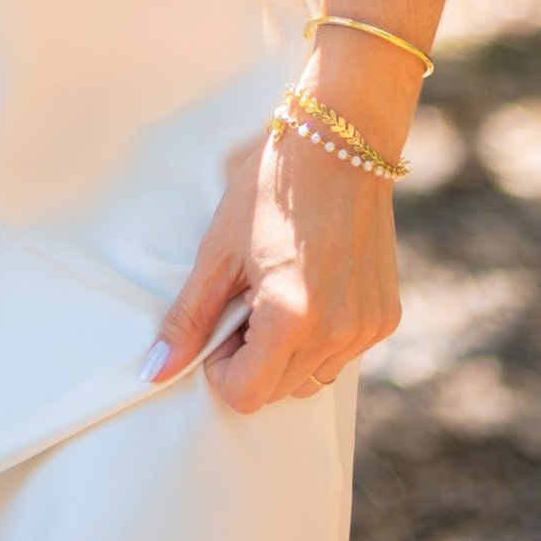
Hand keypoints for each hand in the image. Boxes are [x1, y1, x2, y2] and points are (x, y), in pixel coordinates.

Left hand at [146, 119, 400, 413]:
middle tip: (247, 299)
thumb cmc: (270, 190)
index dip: (220, 366)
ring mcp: (366, 329)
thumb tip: (154, 372)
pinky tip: (311, 288)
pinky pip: (342, 356)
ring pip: (311, 380)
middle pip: (277, 392)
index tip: (221, 323)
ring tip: (279, 291)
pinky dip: (320, 338)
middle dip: (252, 359)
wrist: (339, 146)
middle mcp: (336, 333)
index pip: (245, 395)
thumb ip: (188, 318)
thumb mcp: (217, 252)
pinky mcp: (386, 319)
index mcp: (290, 317)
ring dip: (287, 354)